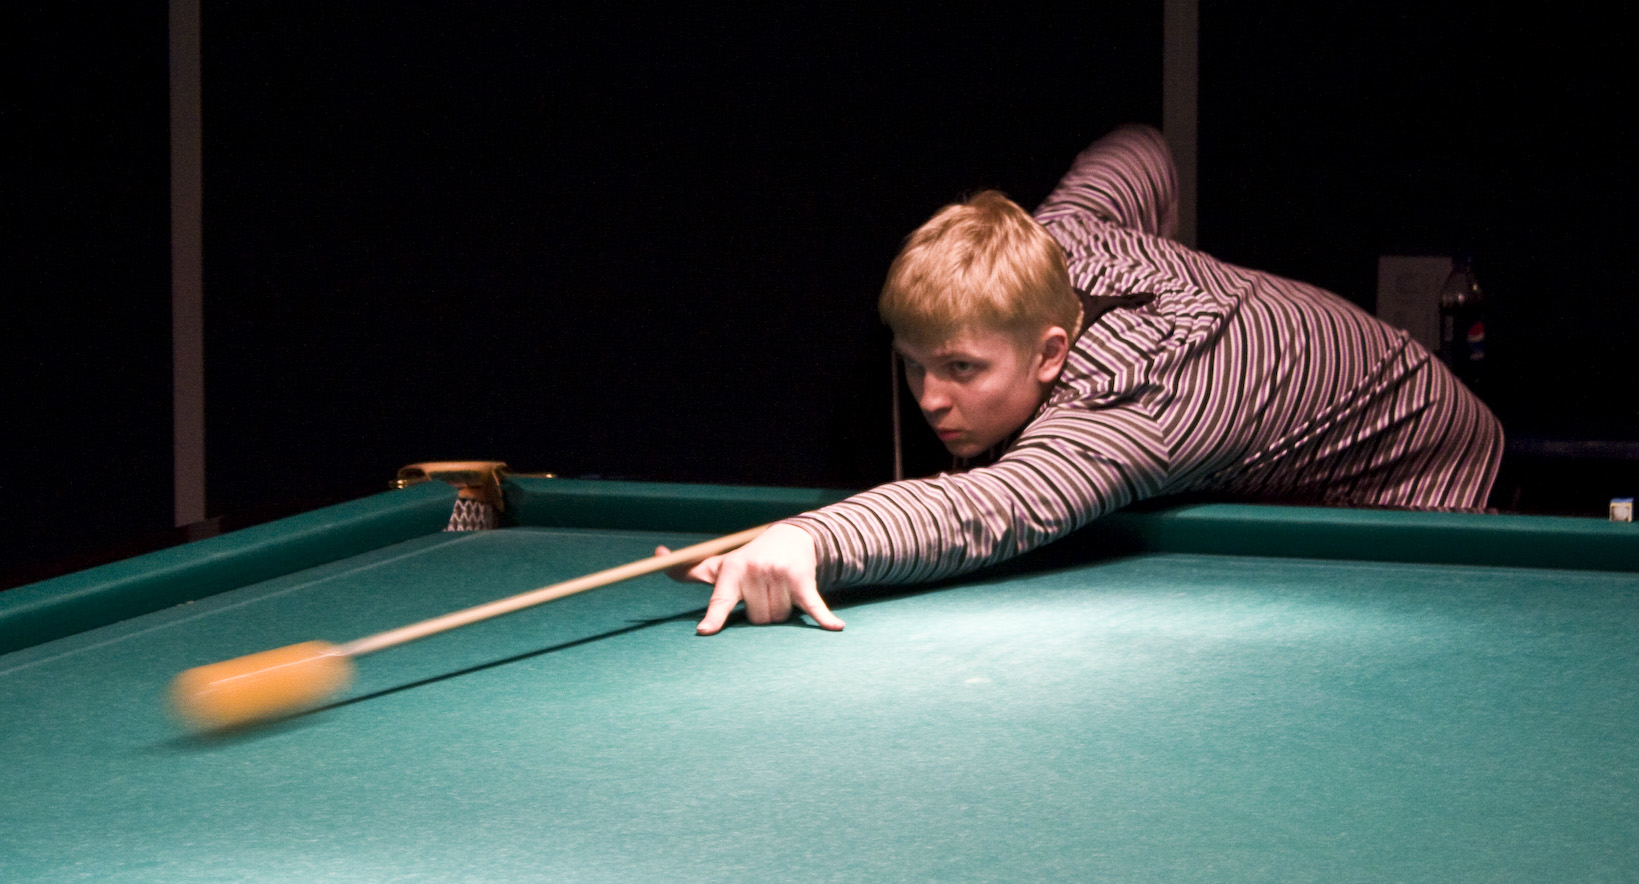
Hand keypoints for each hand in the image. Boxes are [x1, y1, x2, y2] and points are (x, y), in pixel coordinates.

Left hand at [655, 524, 844, 634]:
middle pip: (756, 619)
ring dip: (780, 613)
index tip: (705, 631)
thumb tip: (657, 555)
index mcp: (732, 570)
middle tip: (762, 595)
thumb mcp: (718, 563)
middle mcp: (754, 571)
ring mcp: (778, 576)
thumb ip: (688, 569)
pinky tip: (836, 629)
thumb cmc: (748, 559)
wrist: (789, 538)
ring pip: (777, 619)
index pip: (721, 600)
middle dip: (760, 615)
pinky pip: (811, 606)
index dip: (713, 617)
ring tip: (779, 593)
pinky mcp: (802, 581)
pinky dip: (824, 618)